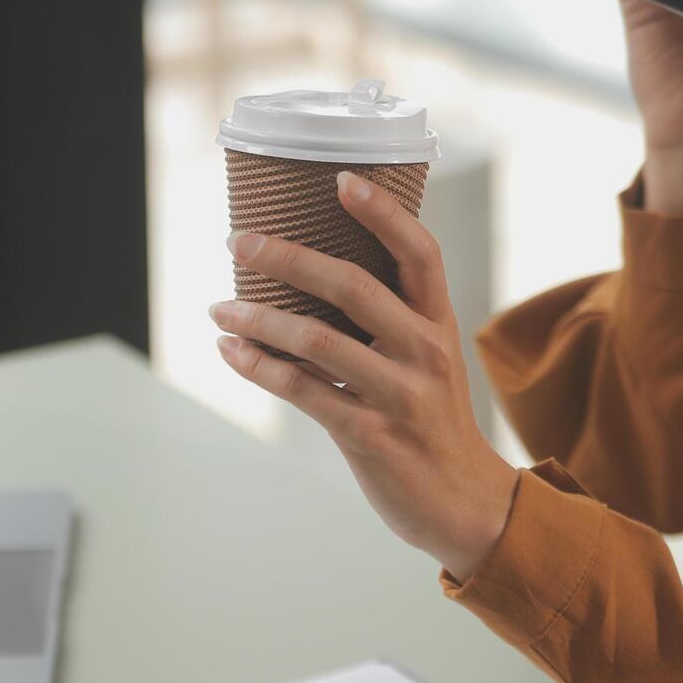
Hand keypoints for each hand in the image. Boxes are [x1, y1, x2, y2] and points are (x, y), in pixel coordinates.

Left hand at [210, 171, 517, 581]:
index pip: (420, 252)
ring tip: (219, 309)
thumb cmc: (430, 421)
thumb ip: (387, 322)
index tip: (339, 180)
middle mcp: (425, 350)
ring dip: (257, 319)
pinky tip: (230, 353)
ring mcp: (399, 394)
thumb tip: (309, 279)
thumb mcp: (427, 361)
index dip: (383, 212)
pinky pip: (303, 391)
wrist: (462, 502)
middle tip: (238, 242)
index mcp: (439, 323)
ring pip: (316, 339)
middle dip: (286, 258)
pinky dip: (258, 368)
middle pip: (352, 285)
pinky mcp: (370, 434)